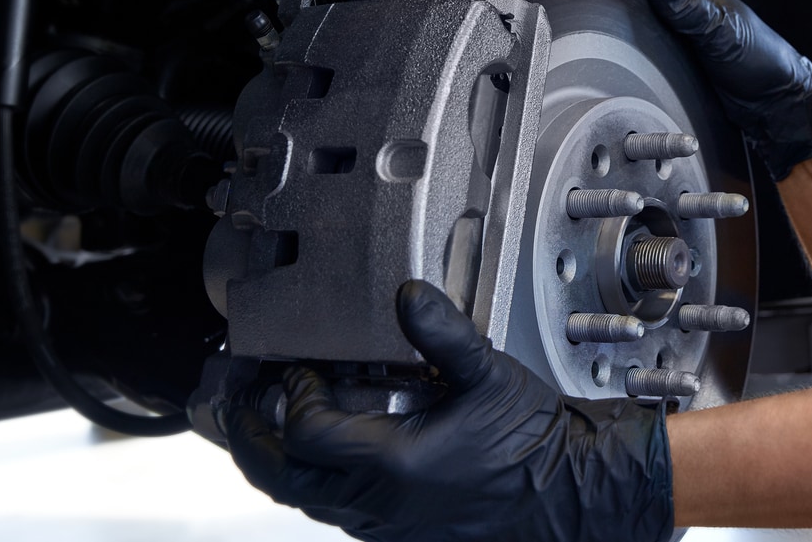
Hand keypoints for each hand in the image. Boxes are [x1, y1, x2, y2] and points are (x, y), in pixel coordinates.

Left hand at [223, 280, 673, 541]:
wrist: (571, 496)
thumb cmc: (535, 447)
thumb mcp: (490, 377)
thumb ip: (442, 334)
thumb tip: (408, 294)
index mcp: (390, 465)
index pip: (305, 432)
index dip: (293, 395)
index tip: (300, 368)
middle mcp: (375, 504)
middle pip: (282, 476)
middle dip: (251, 435)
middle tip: (239, 398)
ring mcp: (383, 524)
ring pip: (303, 496)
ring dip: (280, 456)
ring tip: (272, 418)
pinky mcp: (397, 530)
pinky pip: (335, 508)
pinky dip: (314, 476)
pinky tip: (327, 448)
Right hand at [647, 0, 811, 179]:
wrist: (775, 104)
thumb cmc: (760, 64)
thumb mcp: (723, 34)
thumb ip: (692, 10)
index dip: (632, 3)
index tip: (622, 22)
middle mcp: (689, 9)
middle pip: (644, 14)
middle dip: (635, 30)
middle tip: (636, 50)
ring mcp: (686, 36)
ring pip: (647, 39)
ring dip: (642, 52)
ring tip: (643, 65)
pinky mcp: (684, 60)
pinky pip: (657, 60)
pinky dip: (651, 67)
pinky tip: (651, 75)